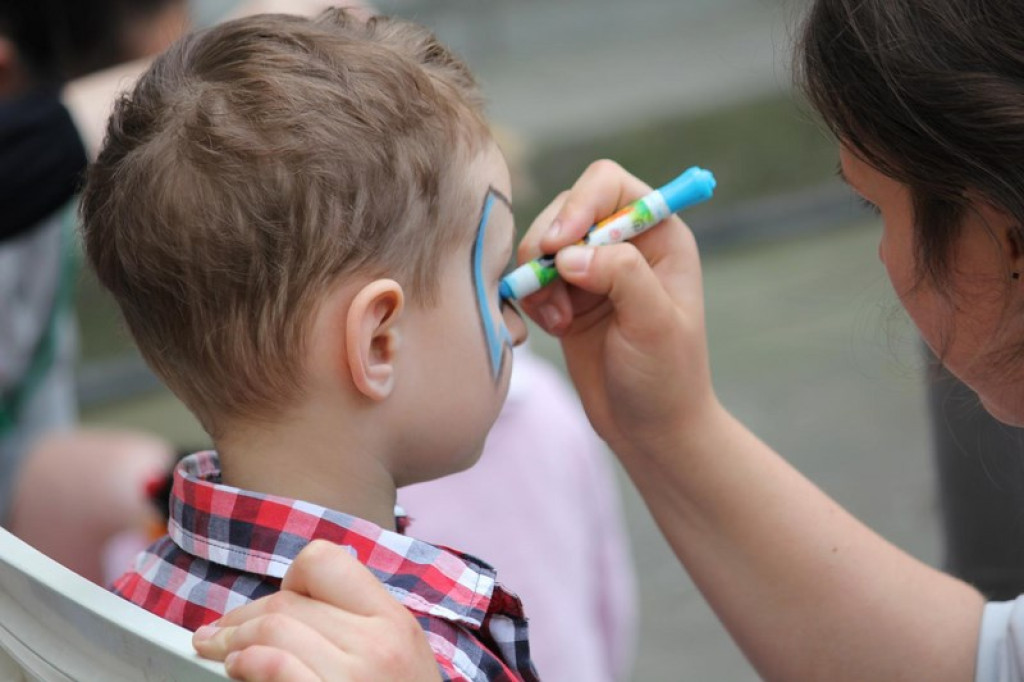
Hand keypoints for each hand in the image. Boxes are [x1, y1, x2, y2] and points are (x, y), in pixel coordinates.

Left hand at [193, 540, 439, 681]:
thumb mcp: (400, 657)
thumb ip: (359, 626)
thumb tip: (292, 603)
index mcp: (393, 621)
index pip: (325, 562)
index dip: (292, 581)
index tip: (280, 604)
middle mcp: (378, 643)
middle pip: (287, 601)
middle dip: (243, 616)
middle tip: (221, 635)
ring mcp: (352, 677)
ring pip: (274, 627)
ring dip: (234, 639)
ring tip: (222, 653)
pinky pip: (276, 664)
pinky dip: (248, 662)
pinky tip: (238, 670)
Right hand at [517, 160, 718, 458]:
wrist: (649, 430)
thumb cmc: (667, 377)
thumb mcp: (654, 324)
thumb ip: (621, 276)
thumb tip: (570, 254)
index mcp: (659, 234)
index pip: (608, 184)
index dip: (578, 203)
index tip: (558, 244)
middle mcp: (624, 242)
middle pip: (565, 208)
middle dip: (548, 246)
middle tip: (549, 290)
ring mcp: (593, 269)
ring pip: (542, 243)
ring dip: (537, 278)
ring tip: (557, 321)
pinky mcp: (566, 296)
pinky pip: (531, 277)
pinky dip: (530, 299)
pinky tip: (551, 330)